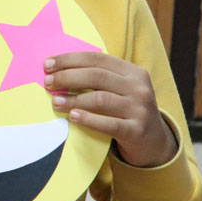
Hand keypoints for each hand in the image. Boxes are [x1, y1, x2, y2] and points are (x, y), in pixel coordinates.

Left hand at [44, 53, 177, 167]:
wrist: (154, 141)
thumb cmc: (126, 110)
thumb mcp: (120, 89)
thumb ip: (98, 78)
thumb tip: (57, 70)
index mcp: (133, 71)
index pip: (97, 58)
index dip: (70, 59)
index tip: (47, 65)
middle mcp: (139, 87)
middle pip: (97, 76)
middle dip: (67, 77)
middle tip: (48, 82)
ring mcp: (140, 109)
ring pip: (100, 99)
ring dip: (73, 99)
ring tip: (55, 101)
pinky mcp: (136, 130)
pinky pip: (109, 124)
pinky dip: (88, 119)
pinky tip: (72, 117)